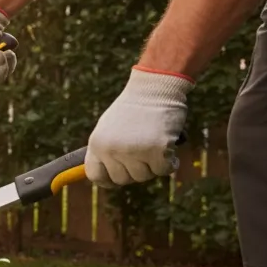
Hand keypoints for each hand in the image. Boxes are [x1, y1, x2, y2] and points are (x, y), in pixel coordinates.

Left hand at [85, 68, 192, 187]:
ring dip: (153, 164)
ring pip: (144, 176)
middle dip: (135, 170)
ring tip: (154, 142)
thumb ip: (106, 151)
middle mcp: (111, 150)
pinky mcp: (156, 150)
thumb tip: (105, 179)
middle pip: (122, 179)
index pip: (96, 176)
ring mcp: (133, 151)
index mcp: (96, 144)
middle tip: (143, 152)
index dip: (108, 180)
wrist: (154, 87)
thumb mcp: (109, 128)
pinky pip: (164, 170)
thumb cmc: (134, 108)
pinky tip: (169, 147)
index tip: (119, 177)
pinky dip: (170, 162)